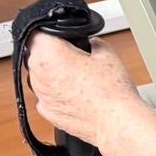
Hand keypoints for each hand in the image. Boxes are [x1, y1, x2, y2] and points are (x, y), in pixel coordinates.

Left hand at [26, 34, 155, 155]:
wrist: (118, 123)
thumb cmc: (112, 91)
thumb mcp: (107, 53)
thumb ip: (92, 43)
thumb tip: (90, 44)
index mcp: (47, 54)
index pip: (37, 32)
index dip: (53, 33)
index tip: (64, 38)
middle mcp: (37, 75)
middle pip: (39, 56)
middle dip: (57, 56)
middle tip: (81, 62)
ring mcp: (41, 96)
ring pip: (43, 78)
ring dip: (57, 77)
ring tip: (84, 82)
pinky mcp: (48, 113)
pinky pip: (49, 97)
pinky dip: (60, 96)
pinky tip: (79, 97)